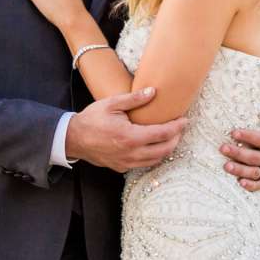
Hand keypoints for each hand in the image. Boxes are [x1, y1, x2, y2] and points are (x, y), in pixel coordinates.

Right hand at [66, 88, 185, 172]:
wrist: (74, 139)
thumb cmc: (92, 119)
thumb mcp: (111, 104)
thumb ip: (134, 99)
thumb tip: (153, 92)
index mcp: (130, 137)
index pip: (162, 134)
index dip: (177, 127)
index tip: (185, 119)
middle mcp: (131, 153)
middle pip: (164, 150)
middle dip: (176, 139)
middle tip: (180, 127)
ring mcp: (126, 163)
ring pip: (156, 160)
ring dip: (167, 149)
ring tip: (171, 136)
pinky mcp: (122, 167)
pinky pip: (144, 164)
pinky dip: (154, 156)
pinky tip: (154, 145)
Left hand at [221, 102, 259, 193]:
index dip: (249, 137)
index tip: (234, 133)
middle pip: (256, 158)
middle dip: (238, 153)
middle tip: (223, 148)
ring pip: (255, 173)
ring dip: (240, 170)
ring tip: (226, 165)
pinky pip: (258, 185)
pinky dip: (250, 186)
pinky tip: (239, 182)